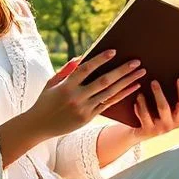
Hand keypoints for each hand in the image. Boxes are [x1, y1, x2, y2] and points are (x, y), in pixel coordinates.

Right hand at [24, 51, 144, 138]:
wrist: (38, 126)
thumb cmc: (45, 100)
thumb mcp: (51, 83)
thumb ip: (66, 70)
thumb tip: (81, 57)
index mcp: (66, 86)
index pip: (86, 70)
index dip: (100, 60)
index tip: (113, 51)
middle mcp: (76, 97)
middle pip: (103, 81)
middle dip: (121, 71)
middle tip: (136, 62)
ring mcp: (83, 109)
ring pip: (109, 93)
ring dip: (126, 82)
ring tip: (140, 73)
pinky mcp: (88, 118)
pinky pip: (108, 104)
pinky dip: (122, 95)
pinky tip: (133, 88)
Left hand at [130, 77, 178, 141]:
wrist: (144, 133)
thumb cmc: (161, 114)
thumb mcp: (173, 108)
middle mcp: (172, 124)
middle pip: (165, 107)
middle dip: (159, 93)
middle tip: (153, 81)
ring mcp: (160, 129)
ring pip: (153, 112)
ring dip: (146, 100)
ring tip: (141, 91)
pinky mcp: (148, 131)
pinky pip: (144, 116)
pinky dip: (140, 107)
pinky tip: (137, 99)